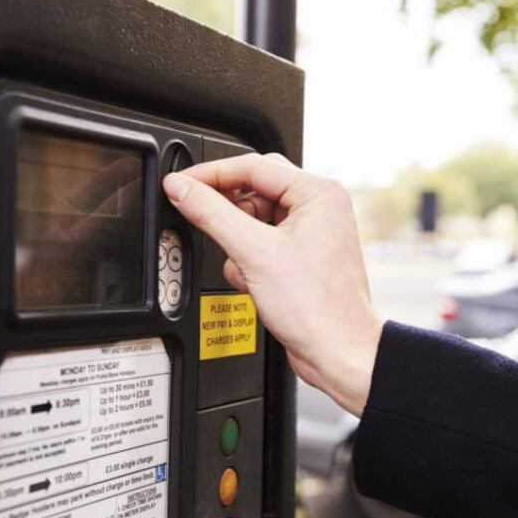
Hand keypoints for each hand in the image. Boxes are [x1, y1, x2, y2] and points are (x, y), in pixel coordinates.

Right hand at [162, 153, 381, 416]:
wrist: (337, 351)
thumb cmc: (318, 307)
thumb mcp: (253, 253)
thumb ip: (212, 214)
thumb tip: (182, 188)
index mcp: (318, 192)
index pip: (251, 166)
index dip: (210, 174)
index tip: (180, 184)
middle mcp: (319, 207)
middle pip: (253, 189)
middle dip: (228, 211)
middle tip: (200, 216)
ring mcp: (312, 231)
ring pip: (255, 219)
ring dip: (239, 242)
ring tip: (244, 266)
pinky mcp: (302, 256)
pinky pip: (262, 243)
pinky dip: (249, 260)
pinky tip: (253, 281)